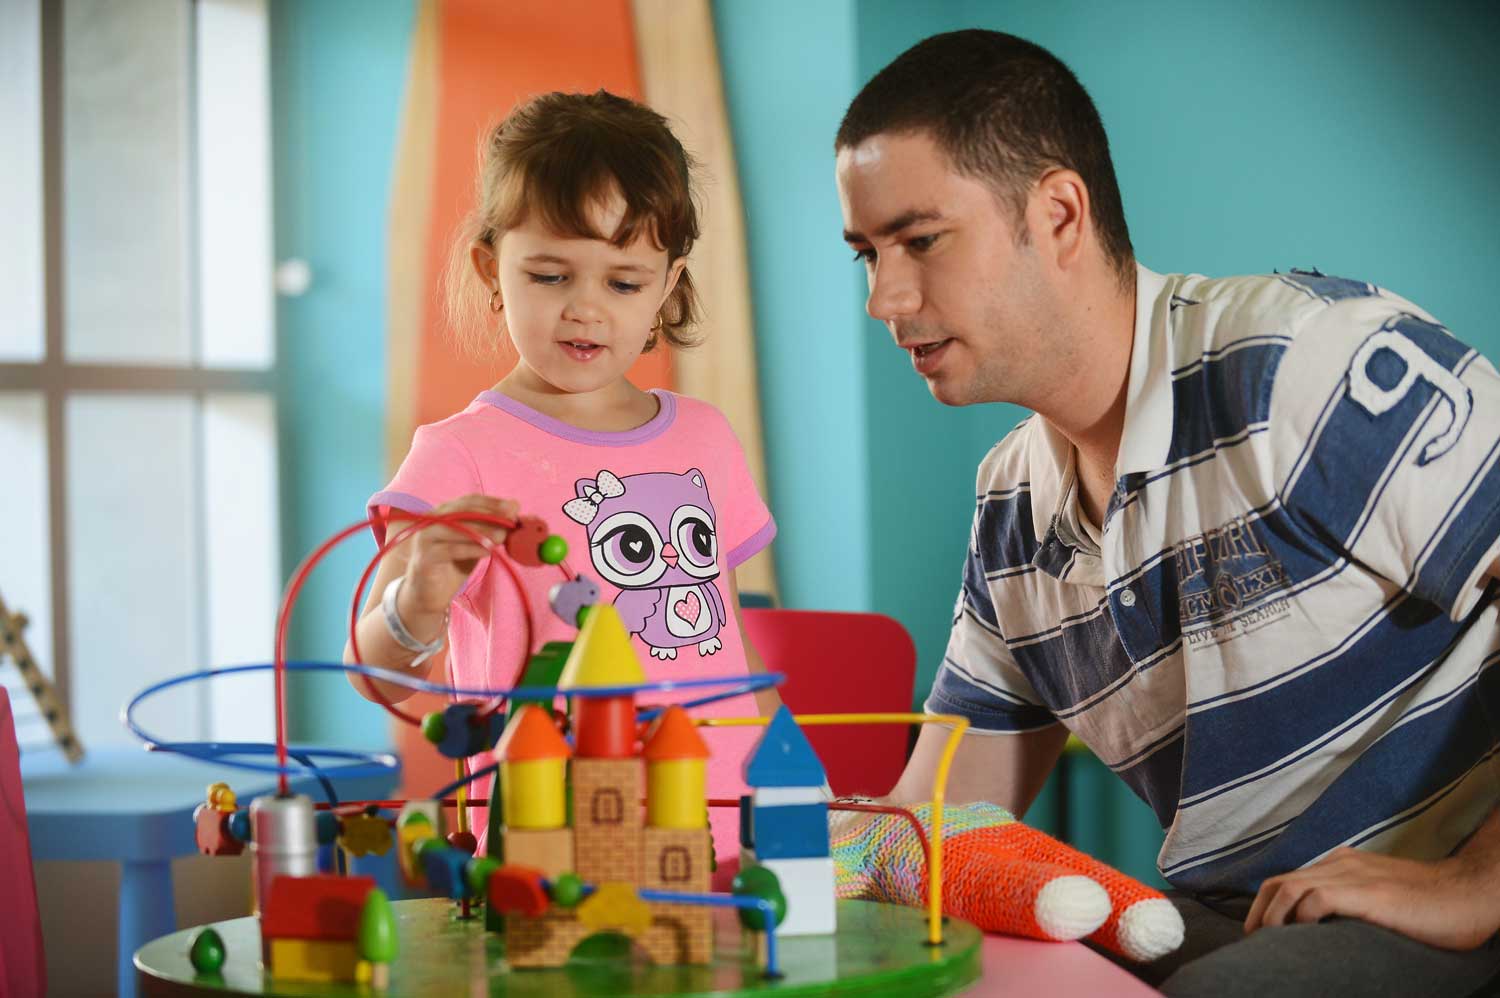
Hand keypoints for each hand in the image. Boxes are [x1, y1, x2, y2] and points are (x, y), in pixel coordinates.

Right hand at [400, 494, 518, 617]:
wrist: (429, 594)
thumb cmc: (454, 564)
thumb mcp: (476, 543)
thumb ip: (491, 526)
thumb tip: (514, 506)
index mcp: (443, 512)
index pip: (469, 500)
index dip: (492, 502)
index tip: (514, 507)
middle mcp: (431, 521)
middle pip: (462, 511)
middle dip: (489, 514)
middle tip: (510, 520)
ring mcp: (425, 538)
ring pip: (456, 528)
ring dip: (483, 531)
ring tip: (503, 536)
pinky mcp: (425, 557)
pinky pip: (451, 550)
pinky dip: (471, 549)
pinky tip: (488, 552)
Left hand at [1245, 846, 1499, 949]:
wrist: (1468, 893)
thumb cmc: (1429, 902)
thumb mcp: (1379, 894)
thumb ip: (1351, 901)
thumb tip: (1322, 927)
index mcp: (1341, 863)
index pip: (1288, 879)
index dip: (1265, 905)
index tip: (1259, 932)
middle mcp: (1340, 863)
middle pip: (1279, 882)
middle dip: (1258, 913)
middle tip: (1253, 941)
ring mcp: (1354, 875)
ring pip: (1291, 888)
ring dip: (1272, 916)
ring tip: (1268, 941)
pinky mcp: (1369, 893)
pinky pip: (1318, 899)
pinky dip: (1303, 917)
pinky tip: (1305, 935)